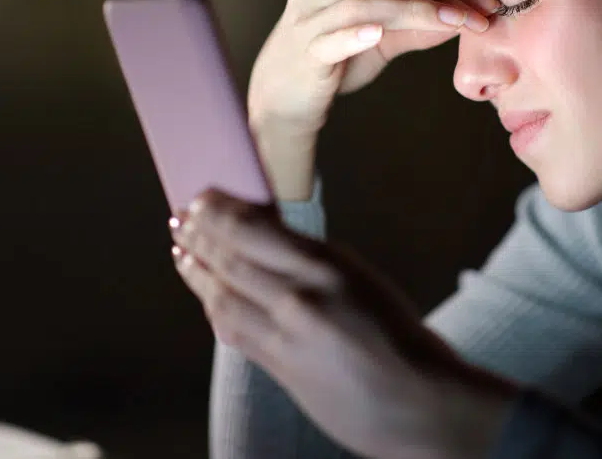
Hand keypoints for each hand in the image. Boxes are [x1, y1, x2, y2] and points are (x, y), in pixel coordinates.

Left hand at [169, 189, 517, 458]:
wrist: (421, 403)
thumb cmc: (403, 340)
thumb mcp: (363, 283)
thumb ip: (316, 265)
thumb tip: (271, 242)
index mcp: (328, 267)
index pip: (254, 231)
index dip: (217, 213)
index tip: (201, 198)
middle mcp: (302, 299)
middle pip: (230, 261)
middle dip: (198, 237)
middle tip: (180, 218)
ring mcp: (287, 337)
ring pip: (222, 297)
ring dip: (196, 272)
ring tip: (182, 252)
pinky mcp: (281, 370)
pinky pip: (234, 332)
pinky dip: (215, 308)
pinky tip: (208, 296)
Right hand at [248, 0, 499, 137]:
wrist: (281, 101)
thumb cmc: (331, 65)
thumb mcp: (380, 39)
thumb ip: (416, 25)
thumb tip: (464, 18)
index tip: (486, 1)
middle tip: (481, 14)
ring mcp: (307, 15)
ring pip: (367, 2)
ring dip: (416, 11)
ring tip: (454, 23)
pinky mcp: (302, 48)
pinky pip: (330, 37)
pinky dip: (354, 33)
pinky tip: (378, 32)